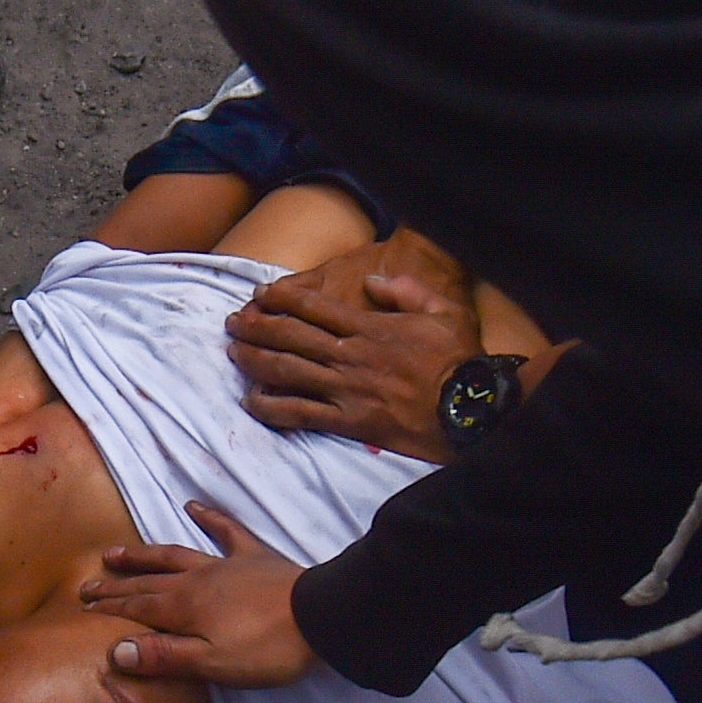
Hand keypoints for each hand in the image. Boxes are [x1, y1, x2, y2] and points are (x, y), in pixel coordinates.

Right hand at [84, 500, 316, 687]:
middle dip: (116, 585)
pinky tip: (192, 506)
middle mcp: (197, 580)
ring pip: (174, 554)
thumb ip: (165, 656)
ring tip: (115, 552)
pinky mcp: (254, 556)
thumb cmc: (266, 649)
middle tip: (86, 585)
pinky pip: (226, 531)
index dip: (110, 608)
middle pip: (148, 581)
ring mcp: (225, 563)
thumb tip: (115, 649)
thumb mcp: (212, 663)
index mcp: (184, 608)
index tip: (83, 607)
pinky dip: (209, 517)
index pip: (137, 607)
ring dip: (144, 554)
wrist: (321, 618)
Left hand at [229, 239, 481, 458]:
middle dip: (256, 327)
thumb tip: (373, 281)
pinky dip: (273, 407)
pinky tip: (253, 401)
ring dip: (255, 360)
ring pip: (287, 370)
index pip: (314, 306)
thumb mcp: (441, 311)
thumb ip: (405, 292)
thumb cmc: (458, 360)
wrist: (469, 408)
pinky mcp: (349, 420)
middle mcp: (350, 353)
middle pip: (290, 335)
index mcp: (368, 326)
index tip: (259, 295)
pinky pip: (301, 413)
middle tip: (232, 323)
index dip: (281, 299)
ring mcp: (346, 388)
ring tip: (233, 354)